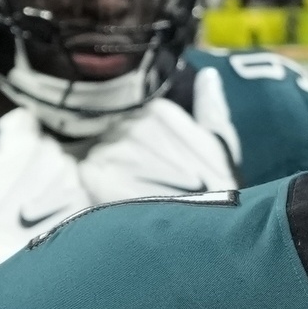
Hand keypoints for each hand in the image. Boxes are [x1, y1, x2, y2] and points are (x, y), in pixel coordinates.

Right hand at [0, 98, 92, 272]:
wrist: (4, 274)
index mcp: (24, 146)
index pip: (24, 119)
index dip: (11, 133)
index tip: (2, 151)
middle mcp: (56, 160)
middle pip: (44, 143)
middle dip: (30, 157)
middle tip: (13, 187)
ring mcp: (74, 184)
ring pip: (61, 166)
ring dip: (48, 178)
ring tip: (30, 206)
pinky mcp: (86, 207)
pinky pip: (75, 189)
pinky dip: (62, 198)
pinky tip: (48, 218)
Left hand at [71, 79, 238, 209]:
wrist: (201, 234)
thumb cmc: (217, 189)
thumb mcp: (220, 144)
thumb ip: (210, 106)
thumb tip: (208, 74)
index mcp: (158, 111)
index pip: (137, 122)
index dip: (148, 149)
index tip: (162, 170)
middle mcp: (131, 124)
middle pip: (115, 137)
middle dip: (127, 161)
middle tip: (150, 188)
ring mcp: (110, 148)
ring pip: (99, 155)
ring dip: (112, 176)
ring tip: (136, 199)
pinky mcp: (91, 174)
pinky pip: (87, 175)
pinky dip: (98, 190)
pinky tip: (120, 204)